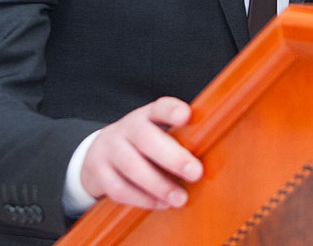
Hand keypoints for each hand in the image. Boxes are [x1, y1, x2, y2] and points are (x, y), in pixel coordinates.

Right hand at [79, 96, 202, 209]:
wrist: (97, 154)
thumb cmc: (140, 144)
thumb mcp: (155, 132)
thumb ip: (178, 138)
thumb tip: (214, 154)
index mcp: (146, 116)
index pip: (159, 108)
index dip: (172, 111)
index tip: (187, 116)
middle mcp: (126, 129)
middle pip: (146, 139)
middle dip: (173, 158)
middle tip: (196, 173)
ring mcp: (109, 151)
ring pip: (132, 167)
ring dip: (159, 185)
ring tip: (180, 199)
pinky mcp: (98, 174)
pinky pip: (120, 189)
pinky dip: (142, 199)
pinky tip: (161, 205)